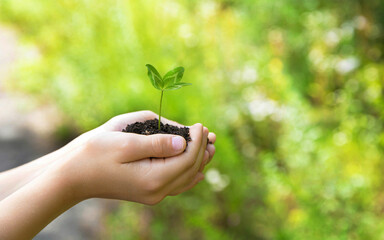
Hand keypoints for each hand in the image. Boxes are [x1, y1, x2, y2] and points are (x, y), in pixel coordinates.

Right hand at [52, 111, 215, 204]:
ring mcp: (152, 194)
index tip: (200, 124)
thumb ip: (158, 143)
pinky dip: (188, 173)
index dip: (197, 141)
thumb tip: (184, 142)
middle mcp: (156, 192)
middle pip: (190, 170)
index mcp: (153, 179)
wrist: (73, 175)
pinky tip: (197, 169)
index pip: (187, 159)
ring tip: (208, 146)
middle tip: (209, 132)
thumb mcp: (126, 142)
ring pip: (186, 179)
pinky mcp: (148, 192)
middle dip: (201, 150)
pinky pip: (176, 185)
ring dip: (198, 161)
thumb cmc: (95, 153)